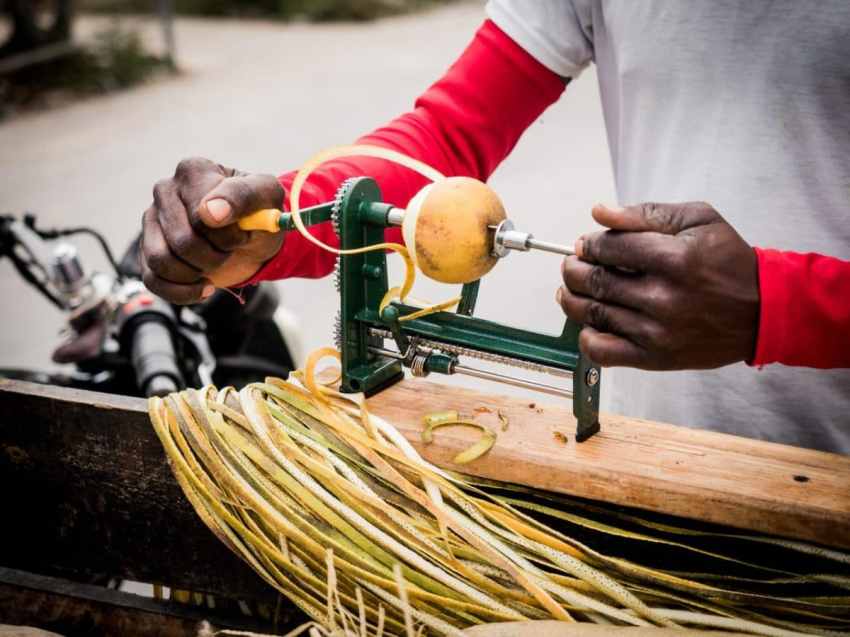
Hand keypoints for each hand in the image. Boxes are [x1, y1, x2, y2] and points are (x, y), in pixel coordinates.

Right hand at [140, 158, 283, 303]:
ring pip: (161, 261)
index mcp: (193, 171)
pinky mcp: (147, 249)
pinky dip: (183, 293)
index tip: (243, 236)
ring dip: (197, 274)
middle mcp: (165, 190)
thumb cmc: (259, 213)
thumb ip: (243, 196)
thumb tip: (210, 213)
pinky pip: (153, 280)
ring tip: (216, 265)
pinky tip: (205, 288)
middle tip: (231, 250)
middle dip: (215, 257)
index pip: (200, 215)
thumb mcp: (267, 197)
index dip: (227, 236)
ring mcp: (151, 219)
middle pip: (181, 241)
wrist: (254, 236)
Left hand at [556, 202, 758, 369]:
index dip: (588, 245)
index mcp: (674, 258)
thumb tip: (600, 213)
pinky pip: (602, 351)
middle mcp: (663, 297)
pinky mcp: (655, 358)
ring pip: (592, 313)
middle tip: (574, 264)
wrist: (763, 311)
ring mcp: (657, 331)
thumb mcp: (699, 220)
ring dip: (572, 298)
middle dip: (574, 269)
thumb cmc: (730, 262)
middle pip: (594, 281)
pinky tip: (590, 323)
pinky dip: (586, 337)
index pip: (608, 248)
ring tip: (572, 289)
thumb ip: (646, 214)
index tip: (586, 245)